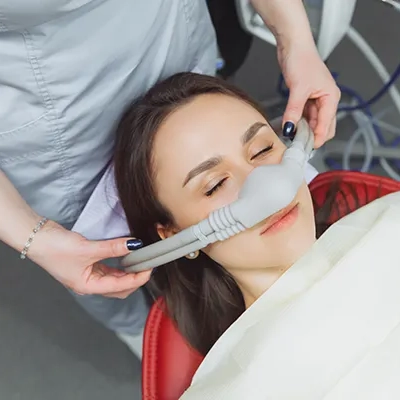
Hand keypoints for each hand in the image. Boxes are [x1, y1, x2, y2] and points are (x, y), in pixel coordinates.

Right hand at [28, 220, 149, 297]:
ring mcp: (89, 275)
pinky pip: (108, 269)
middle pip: (119, 288)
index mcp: (89, 286)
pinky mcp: (88, 265)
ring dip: (128, 272)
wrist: (36, 237)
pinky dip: (119, 265)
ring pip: (115, 279)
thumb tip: (135, 245)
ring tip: (141, 261)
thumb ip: (113, 247)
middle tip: (147, 265)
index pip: (120, 287)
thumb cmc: (56, 248)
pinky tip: (127, 257)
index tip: (149, 268)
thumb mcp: (88, 248)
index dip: (137, 279)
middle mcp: (90, 284)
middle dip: (135, 279)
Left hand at [278, 45, 340, 147]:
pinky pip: (305, 115)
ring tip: (292, 139)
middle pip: (323, 126)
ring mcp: (316, 99)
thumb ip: (293, 111)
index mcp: (331, 98)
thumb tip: (289, 129)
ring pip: (313, 122)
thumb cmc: (302, 60)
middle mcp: (326, 100)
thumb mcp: (297, 89)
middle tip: (298, 146)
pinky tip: (291, 127)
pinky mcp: (306, 98)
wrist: (293, 45)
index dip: (318, 139)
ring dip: (304, 130)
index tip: (307, 149)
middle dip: (313, 137)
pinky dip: (299, 122)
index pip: (327, 125)